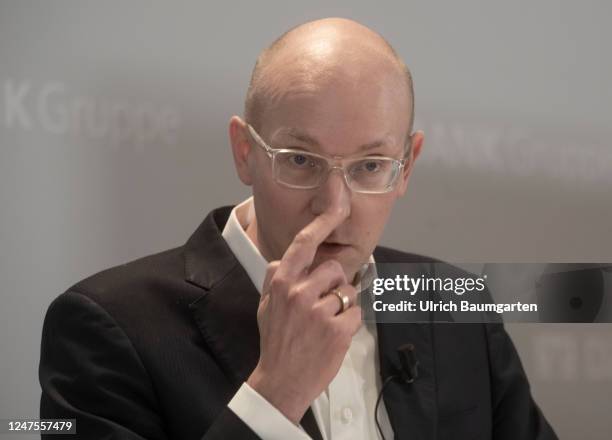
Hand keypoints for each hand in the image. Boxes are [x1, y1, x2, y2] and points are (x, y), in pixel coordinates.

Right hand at [246, 205, 362, 423]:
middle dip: (335, 283)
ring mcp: (320, 311)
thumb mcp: (265, 305)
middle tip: (323, 304)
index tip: (337, 205)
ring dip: (342, 305)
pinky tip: (332, 336)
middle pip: (335, 268)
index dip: (322, 223)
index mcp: (282, 283)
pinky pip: (356, 313)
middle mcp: (299, 292)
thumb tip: (286, 257)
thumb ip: (275, 278)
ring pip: (348, 291)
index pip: (304, 244)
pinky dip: (349, 324)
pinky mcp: (338, 330)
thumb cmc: (275, 341)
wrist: (280, 382)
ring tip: (325, 323)